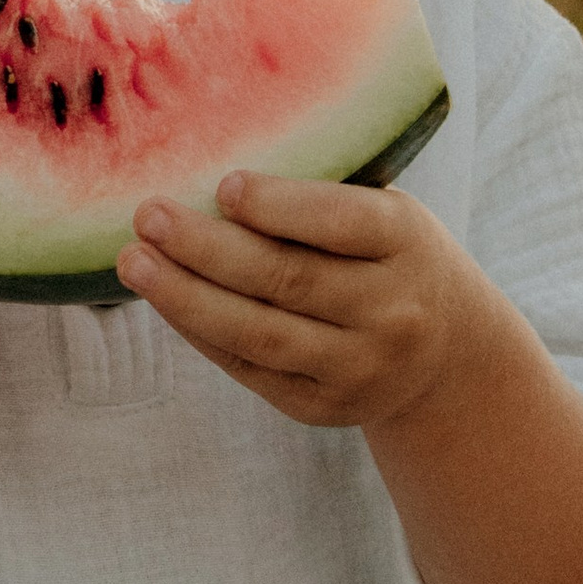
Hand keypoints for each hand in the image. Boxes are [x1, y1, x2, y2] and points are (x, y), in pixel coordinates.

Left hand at [120, 173, 525, 431]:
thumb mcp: (383, 213)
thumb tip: (211, 176)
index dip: (281, 207)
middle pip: (287, 280)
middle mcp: (392, 312)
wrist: (448, 354)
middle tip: (148, 215)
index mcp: (407, 243)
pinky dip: (199, 331)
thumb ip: (318, 197)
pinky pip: (249, 368)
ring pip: (260, 333)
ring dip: (186, 297)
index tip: (224, 185)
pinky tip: (163, 297)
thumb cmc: (390, 256)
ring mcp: (360, 368)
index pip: (342, 224)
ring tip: (134, 262)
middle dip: (208, 248)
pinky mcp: (324, 407)